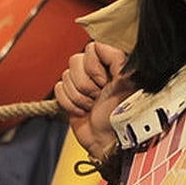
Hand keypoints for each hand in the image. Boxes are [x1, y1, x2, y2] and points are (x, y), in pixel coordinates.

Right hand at [54, 41, 130, 159]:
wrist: (107, 140)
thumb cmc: (121, 115)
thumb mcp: (128, 83)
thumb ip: (118, 59)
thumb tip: (101, 44)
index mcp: (111, 64)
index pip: (92, 48)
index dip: (94, 66)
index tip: (105, 82)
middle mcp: (95, 71)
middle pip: (75, 60)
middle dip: (85, 84)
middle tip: (98, 97)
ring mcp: (81, 84)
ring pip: (65, 75)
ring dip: (78, 96)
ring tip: (91, 106)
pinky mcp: (69, 96)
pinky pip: (58, 89)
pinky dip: (69, 103)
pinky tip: (81, 111)